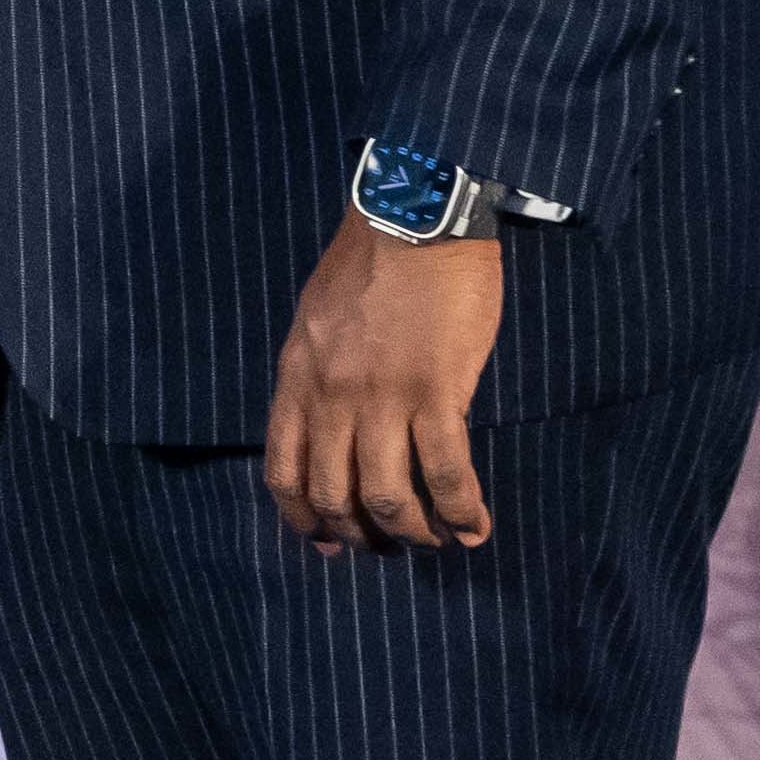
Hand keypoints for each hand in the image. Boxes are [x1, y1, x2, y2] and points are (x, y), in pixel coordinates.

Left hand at [264, 222, 502, 554]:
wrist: (414, 213)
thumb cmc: (370, 259)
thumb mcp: (316, 319)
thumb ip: (317, 375)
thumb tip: (331, 422)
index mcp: (298, 379)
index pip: (285, 472)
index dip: (303, 520)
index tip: (325, 543)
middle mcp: (332, 396)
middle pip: (334, 495)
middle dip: (362, 534)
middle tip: (390, 546)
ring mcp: (383, 396)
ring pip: (388, 495)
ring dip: (414, 532)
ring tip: (435, 540)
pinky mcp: (436, 389)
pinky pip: (445, 471)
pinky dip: (461, 510)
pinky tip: (474, 528)